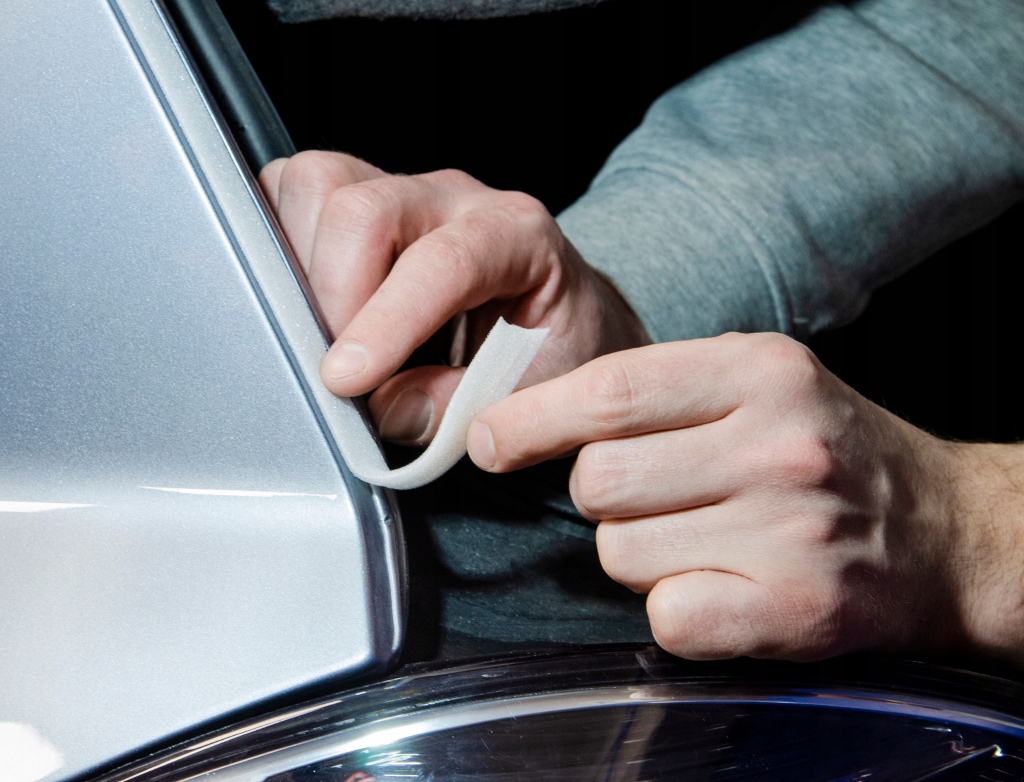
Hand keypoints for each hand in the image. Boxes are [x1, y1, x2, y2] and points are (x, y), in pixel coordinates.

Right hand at [259, 151, 648, 443]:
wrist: (554, 314)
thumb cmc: (551, 348)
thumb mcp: (535, 391)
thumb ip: (464, 404)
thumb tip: (388, 409)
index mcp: (516, 235)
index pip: (442, 262)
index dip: (386, 322)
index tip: (346, 381)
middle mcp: (454, 198)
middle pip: (365, 209)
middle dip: (332, 300)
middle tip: (338, 374)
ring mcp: (401, 190)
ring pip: (316, 187)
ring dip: (299, 270)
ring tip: (321, 337)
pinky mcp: (356, 196)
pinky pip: (292, 194)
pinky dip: (281, 248)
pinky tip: (303, 304)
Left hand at [466, 331, 1023, 662]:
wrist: (942, 532)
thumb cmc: (825, 451)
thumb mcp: (756, 383)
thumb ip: (654, 390)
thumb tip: (517, 416)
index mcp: (759, 371)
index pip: (610, 390)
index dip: (531, 419)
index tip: (487, 440)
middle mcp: (778, 444)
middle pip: (599, 481)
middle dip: (604, 497)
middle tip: (657, 497)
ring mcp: (791, 529)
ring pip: (621, 552)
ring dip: (639, 554)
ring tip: (704, 539)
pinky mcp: (797, 607)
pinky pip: (666, 616)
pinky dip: (674, 608)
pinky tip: (718, 585)